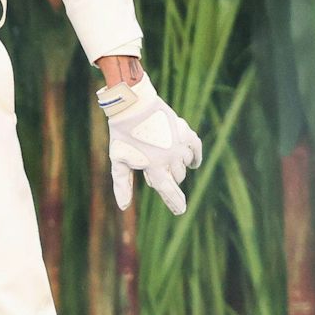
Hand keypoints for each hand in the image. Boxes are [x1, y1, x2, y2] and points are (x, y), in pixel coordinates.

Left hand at [95, 74, 201, 214]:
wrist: (133, 104)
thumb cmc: (122, 133)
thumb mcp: (118, 160)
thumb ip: (122, 184)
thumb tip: (124, 207)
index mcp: (154, 166)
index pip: (169, 191)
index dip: (175, 203)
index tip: (181, 211)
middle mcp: (170, 157)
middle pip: (177, 177)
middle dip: (168, 175)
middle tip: (152, 164)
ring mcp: (179, 144)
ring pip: (185, 163)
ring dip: (177, 164)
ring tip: (162, 155)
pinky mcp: (184, 131)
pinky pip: (196, 147)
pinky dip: (195, 155)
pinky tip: (193, 162)